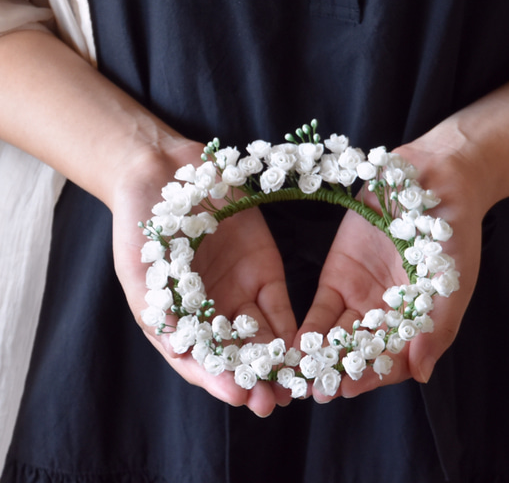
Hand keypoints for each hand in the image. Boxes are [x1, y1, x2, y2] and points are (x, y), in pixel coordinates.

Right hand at [110, 140, 296, 415]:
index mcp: (180, 322)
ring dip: (278, 362)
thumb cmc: (141, 226)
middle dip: (254, 379)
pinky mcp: (265, 271)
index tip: (238, 395)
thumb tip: (185, 356)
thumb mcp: (142, 275)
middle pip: (236, 355)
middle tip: (273, 401)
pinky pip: (280, 307)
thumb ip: (164, 314)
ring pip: (263, 337)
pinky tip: (302, 346)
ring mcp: (239, 292)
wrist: (164, 173)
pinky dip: (291, 329)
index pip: (201, 362)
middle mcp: (211, 313)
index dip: (219, 380)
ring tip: (294, 383)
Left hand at [296, 147, 484, 401]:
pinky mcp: (337, 275)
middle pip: (361, 353)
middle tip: (317, 389)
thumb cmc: (453, 234)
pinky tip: (296, 342)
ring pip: (338, 336)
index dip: (371, 376)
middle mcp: (386, 316)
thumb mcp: (451, 282)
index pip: (392, 360)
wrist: (433, 181)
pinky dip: (310, 327)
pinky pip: (321, 309)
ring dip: (321, 356)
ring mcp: (360, 297)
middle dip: (340, 372)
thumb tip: (422, 375)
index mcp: (416, 324)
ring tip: (301, 374)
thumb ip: (435, 327)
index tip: (349, 389)